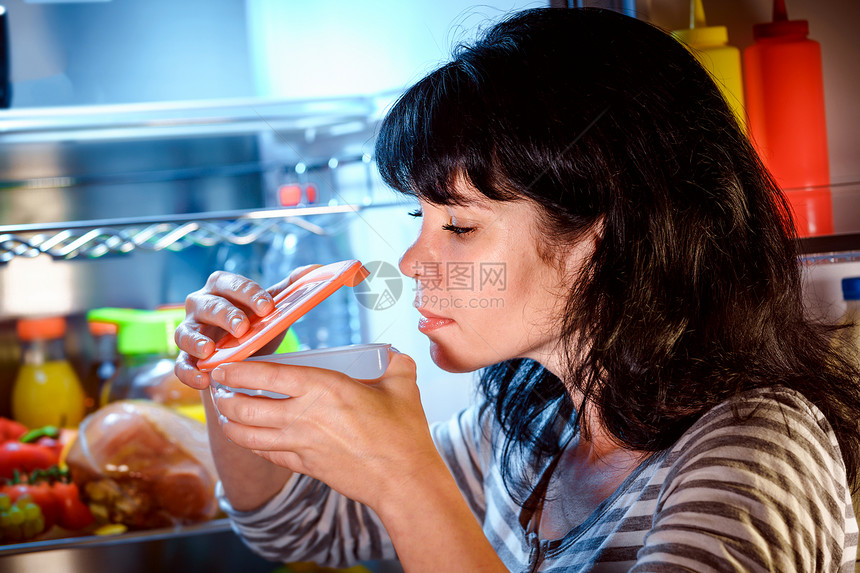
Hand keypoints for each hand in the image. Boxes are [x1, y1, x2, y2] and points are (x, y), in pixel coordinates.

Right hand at [174, 265, 319, 389]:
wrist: (243, 353)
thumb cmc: (254, 323)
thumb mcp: (270, 307)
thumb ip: (289, 289)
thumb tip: (313, 270)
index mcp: (222, 287)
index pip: (232, 284)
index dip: (249, 294)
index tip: (267, 307)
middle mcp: (201, 305)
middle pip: (208, 306)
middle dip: (225, 315)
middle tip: (243, 327)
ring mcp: (190, 332)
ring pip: (186, 333)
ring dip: (196, 341)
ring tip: (210, 351)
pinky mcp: (186, 358)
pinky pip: (181, 365)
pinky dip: (189, 373)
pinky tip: (203, 379)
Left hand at [209, 350, 440, 511]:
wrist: (403, 479)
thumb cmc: (403, 432)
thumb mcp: (403, 385)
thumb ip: (395, 363)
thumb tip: (393, 354)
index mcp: (323, 387)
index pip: (267, 374)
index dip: (238, 370)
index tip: (223, 367)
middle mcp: (304, 415)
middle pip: (246, 406)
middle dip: (225, 397)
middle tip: (219, 390)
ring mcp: (301, 444)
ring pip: (249, 434)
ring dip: (231, 423)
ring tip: (225, 414)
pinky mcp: (304, 466)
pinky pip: (266, 454)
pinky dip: (251, 444)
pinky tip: (249, 438)